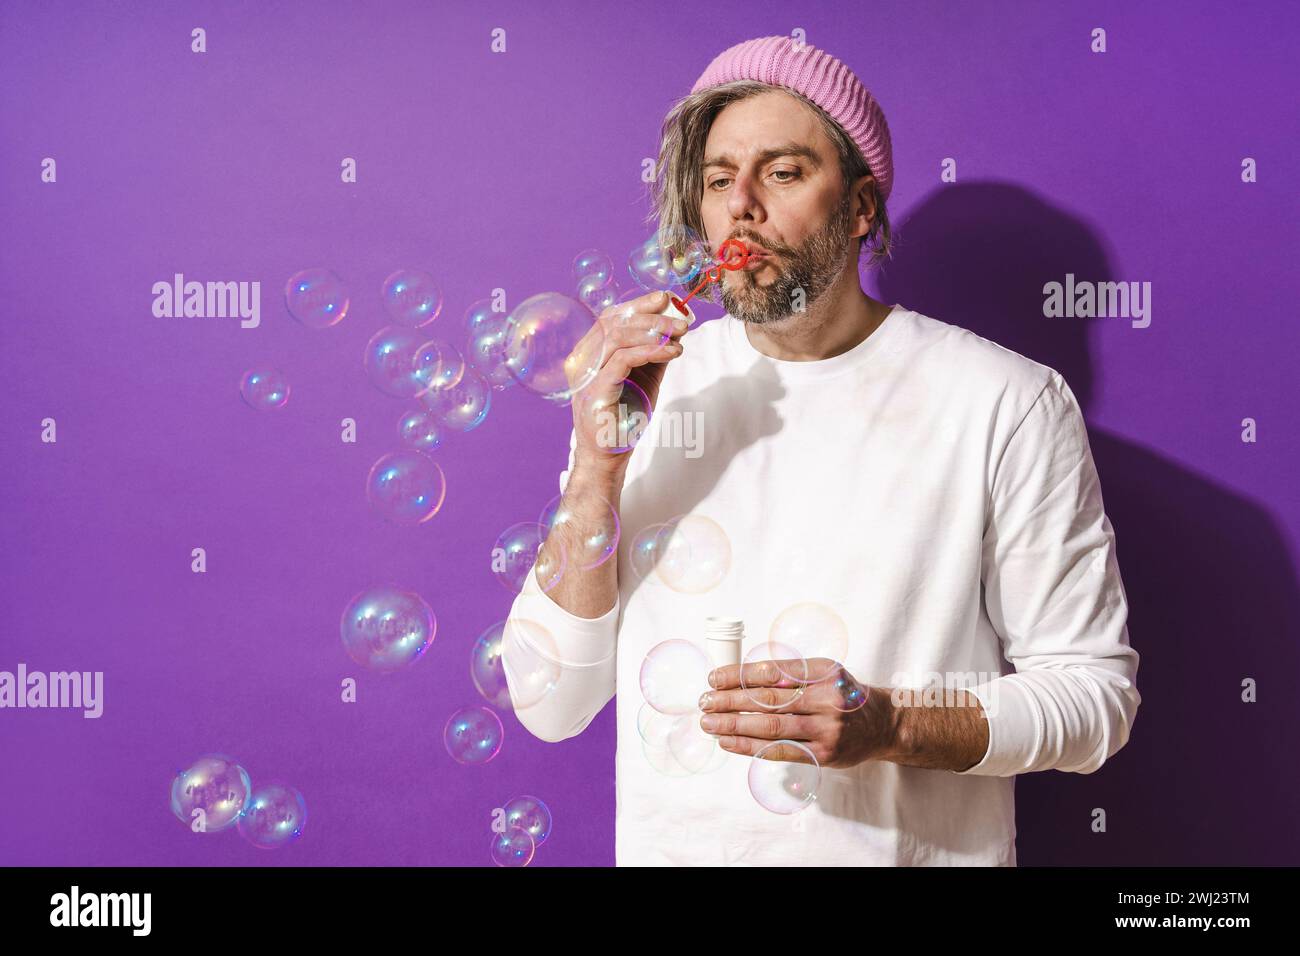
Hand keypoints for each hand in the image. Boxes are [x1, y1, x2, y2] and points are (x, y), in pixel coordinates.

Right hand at [567, 291, 687, 474]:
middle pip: (613, 322)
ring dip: (654, 332)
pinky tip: (672, 352)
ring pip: (617, 337)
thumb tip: (676, 328)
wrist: (608, 456)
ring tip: (680, 336)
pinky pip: (623, 360)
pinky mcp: (595, 391)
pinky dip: (651, 351)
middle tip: (682, 321)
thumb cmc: (624, 417)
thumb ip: (655, 353)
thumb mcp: (645, 378)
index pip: (610, 317)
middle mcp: (581, 360)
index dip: (638, 304)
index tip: (665, 298)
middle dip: (652, 316)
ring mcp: (585, 376)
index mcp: (588, 353)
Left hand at [698, 658, 899, 768]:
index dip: (739, 675)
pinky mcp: (824, 754)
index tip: (713, 678)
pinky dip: (749, 746)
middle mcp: (827, 698)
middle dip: (730, 700)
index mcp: (824, 671)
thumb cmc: (841, 695)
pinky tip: (728, 742)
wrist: (880, 724)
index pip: (772, 671)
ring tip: (708, 722)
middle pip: (768, 699)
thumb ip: (788, 674)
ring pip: (770, 727)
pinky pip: (779, 750)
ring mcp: (827, 728)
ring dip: (733, 725)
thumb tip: (736, 679)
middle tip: (704, 701)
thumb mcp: (823, 673)